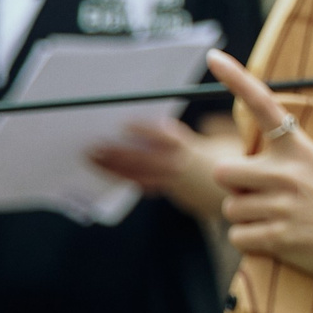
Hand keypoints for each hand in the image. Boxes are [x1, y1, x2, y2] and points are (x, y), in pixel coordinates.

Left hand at [89, 117, 234, 219]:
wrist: (220, 182)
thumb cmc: (198, 152)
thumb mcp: (191, 139)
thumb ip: (168, 134)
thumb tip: (129, 124)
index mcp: (188, 146)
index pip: (166, 137)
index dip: (145, 130)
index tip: (124, 124)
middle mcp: (180, 165)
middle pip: (145, 159)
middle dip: (117, 153)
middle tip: (94, 145)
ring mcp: (170, 179)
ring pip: (137, 174)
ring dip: (112, 166)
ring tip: (92, 157)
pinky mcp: (163, 188)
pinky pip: (138, 183)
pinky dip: (119, 176)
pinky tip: (103, 169)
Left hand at [206, 52, 312, 278]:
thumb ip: (301, 153)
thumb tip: (271, 151)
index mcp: (301, 149)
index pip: (263, 105)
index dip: (236, 78)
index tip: (214, 57)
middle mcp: (287, 173)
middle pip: (224, 171)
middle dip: (235, 183)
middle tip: (256, 191)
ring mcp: (282, 206)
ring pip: (231, 208)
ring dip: (246, 216)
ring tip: (276, 218)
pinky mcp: (279, 238)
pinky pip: (239, 236)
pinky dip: (251, 240)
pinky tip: (275, 238)